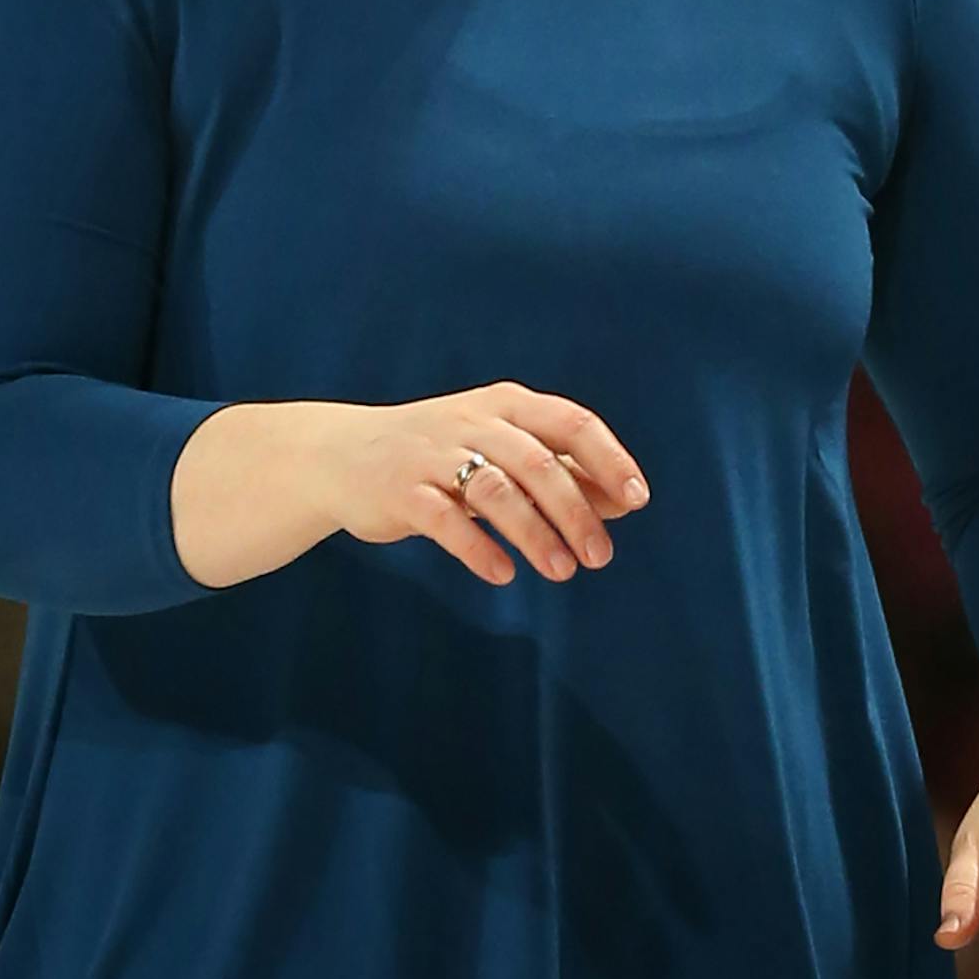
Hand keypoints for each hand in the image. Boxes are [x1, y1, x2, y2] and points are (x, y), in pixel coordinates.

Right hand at [318, 380, 649, 585]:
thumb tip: (623, 500)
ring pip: (496, 492)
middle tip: (600, 557)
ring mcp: (433, 455)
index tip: (636, 500)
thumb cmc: (440, 455)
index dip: (609, 460)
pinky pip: (446, 522)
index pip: (571, 422)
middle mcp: (472, 422)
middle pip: (539, 462)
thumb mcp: (500, 449)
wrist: (342, 456)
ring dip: (536, 535)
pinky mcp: (401, 491)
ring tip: (563, 571)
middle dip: (576, 512)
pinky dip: (478, 549)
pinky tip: (502, 573)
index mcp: (504, 405)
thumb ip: (559, 469)